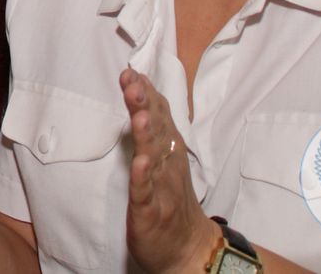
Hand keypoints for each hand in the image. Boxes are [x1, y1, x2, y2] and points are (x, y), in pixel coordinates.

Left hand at [121, 68, 219, 273]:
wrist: (189, 249)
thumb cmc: (171, 197)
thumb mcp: (163, 156)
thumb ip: (153, 124)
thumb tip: (140, 89)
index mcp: (168, 148)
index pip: (158, 113)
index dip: (145, 92)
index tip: (131, 71)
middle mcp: (167, 162)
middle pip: (157, 128)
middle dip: (144, 104)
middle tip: (131, 82)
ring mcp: (160, 186)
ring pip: (152, 156)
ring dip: (146, 135)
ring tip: (139, 116)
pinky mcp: (150, 211)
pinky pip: (146, 192)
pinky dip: (143, 177)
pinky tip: (140, 163)